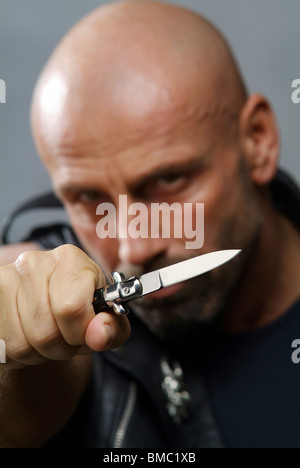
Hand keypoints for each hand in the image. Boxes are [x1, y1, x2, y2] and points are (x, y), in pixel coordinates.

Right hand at [0, 244, 130, 368]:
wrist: (47, 305)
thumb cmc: (80, 309)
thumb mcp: (105, 317)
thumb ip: (113, 328)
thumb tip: (100, 334)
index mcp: (70, 259)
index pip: (71, 308)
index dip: (80, 332)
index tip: (85, 332)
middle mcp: (34, 262)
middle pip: (45, 333)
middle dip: (61, 348)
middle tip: (66, 338)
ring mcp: (6, 278)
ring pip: (22, 344)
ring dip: (38, 354)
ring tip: (47, 337)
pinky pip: (4, 346)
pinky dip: (18, 354)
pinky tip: (27, 336)